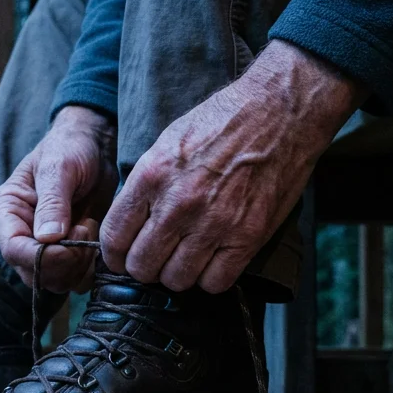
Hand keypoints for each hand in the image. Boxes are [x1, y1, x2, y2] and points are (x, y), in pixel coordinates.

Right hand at [0, 106, 116, 292]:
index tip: (69, 243)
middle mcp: (21, 234)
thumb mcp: (59, 168)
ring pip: (55, 281)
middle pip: (34, 272)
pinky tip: (96, 242)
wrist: (95, 147)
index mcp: (8, 211)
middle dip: (63, 263)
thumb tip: (47, 239)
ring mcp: (44, 248)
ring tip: (89, 230)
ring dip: (77, 267)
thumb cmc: (71, 148)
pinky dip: (89, 269)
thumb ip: (52, 203)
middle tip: (84, 231)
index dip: (41, 257)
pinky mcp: (67, 253)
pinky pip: (75, 279)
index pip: (13, 249)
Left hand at [100, 40, 364, 292]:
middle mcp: (179, 203)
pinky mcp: (248, 236)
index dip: (113, 255)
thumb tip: (127, 223)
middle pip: (142, 266)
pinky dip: (211, 278)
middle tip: (155, 258)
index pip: (114, 237)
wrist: (279, 110)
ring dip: (177, 274)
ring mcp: (215, 223)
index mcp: (153, 176)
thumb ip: (145, 184)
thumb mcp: (168, 142)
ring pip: (177, 280)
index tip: (121, 257)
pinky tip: (212, 261)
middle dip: (144, 267)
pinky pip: (216, 282)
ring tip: (185, 258)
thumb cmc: (222, 122)